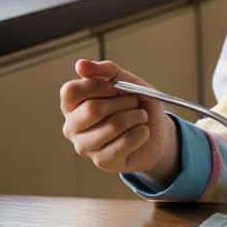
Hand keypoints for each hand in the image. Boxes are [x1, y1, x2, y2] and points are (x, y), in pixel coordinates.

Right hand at [59, 60, 177, 180]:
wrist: (157, 130)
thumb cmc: (136, 104)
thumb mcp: (127, 81)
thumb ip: (106, 71)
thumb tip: (80, 65)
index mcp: (73, 105)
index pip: (70, 91)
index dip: (97, 85)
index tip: (115, 87)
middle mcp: (72, 127)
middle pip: (93, 109)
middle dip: (123, 102)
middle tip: (134, 103)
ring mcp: (85, 146)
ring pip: (114, 125)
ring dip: (136, 117)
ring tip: (139, 118)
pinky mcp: (102, 161)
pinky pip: (126, 142)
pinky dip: (142, 133)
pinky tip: (142, 133)